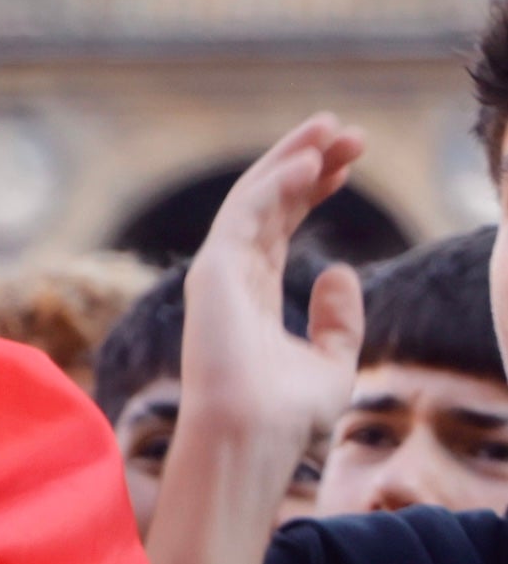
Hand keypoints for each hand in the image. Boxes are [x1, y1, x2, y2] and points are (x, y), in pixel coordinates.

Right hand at [184, 116, 368, 464]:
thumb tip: (339, 270)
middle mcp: (231, 274)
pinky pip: (246, 213)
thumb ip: (337, 319)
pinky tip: (311, 163)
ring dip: (295, 159)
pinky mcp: (214, 269)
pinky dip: (277, 183)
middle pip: (270, 202)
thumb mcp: (331, 361)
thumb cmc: (286, 412)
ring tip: (334, 129)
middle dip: (308, 163)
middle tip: (349, 132)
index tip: (348, 165)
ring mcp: (218, 269)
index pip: (281, 225)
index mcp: (251, 293)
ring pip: (256, 197)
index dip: (314, 190)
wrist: (254, 434)